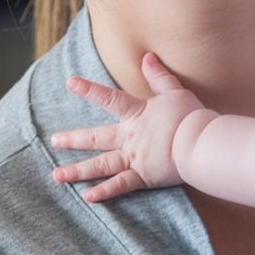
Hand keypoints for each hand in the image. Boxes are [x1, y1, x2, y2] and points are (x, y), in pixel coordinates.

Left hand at [50, 53, 207, 202]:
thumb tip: (146, 56)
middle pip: (96, 138)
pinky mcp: (144, 177)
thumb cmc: (191, 116)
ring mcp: (135, 158)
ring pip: (101, 165)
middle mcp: (130, 137)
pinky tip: (88, 197)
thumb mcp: (175, 91)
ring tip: (57, 176)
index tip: (70, 83)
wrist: (200, 142)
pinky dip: (105, 192)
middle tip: (54, 140)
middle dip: (73, 139)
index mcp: (137, 115)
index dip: (89, 90)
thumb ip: (159, 76)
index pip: (109, 98)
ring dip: (77, 171)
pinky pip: (120, 185)